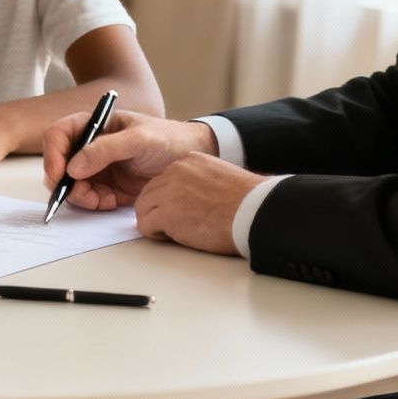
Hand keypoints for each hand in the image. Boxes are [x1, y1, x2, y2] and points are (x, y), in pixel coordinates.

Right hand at [41, 109, 215, 209]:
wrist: (190, 158)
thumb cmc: (167, 138)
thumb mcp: (138, 139)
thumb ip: (105, 149)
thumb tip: (73, 167)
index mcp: (94, 125)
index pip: (59, 134)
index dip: (52, 153)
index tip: (58, 174)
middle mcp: (90, 146)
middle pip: (60, 163)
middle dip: (65, 182)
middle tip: (81, 195)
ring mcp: (97, 167)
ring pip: (72, 185)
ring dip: (81, 196)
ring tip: (102, 200)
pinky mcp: (107, 187)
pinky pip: (88, 198)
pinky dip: (94, 204)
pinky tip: (111, 203)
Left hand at [134, 152, 261, 255]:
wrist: (255, 212)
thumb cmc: (246, 202)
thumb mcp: (218, 177)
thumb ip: (198, 180)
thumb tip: (187, 198)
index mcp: (188, 161)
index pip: (162, 179)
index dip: (167, 199)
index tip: (178, 211)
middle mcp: (175, 171)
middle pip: (148, 193)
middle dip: (157, 210)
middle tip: (172, 225)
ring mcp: (169, 192)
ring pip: (142, 209)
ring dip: (154, 222)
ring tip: (174, 232)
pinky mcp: (167, 214)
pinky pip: (145, 226)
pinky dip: (155, 234)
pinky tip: (173, 237)